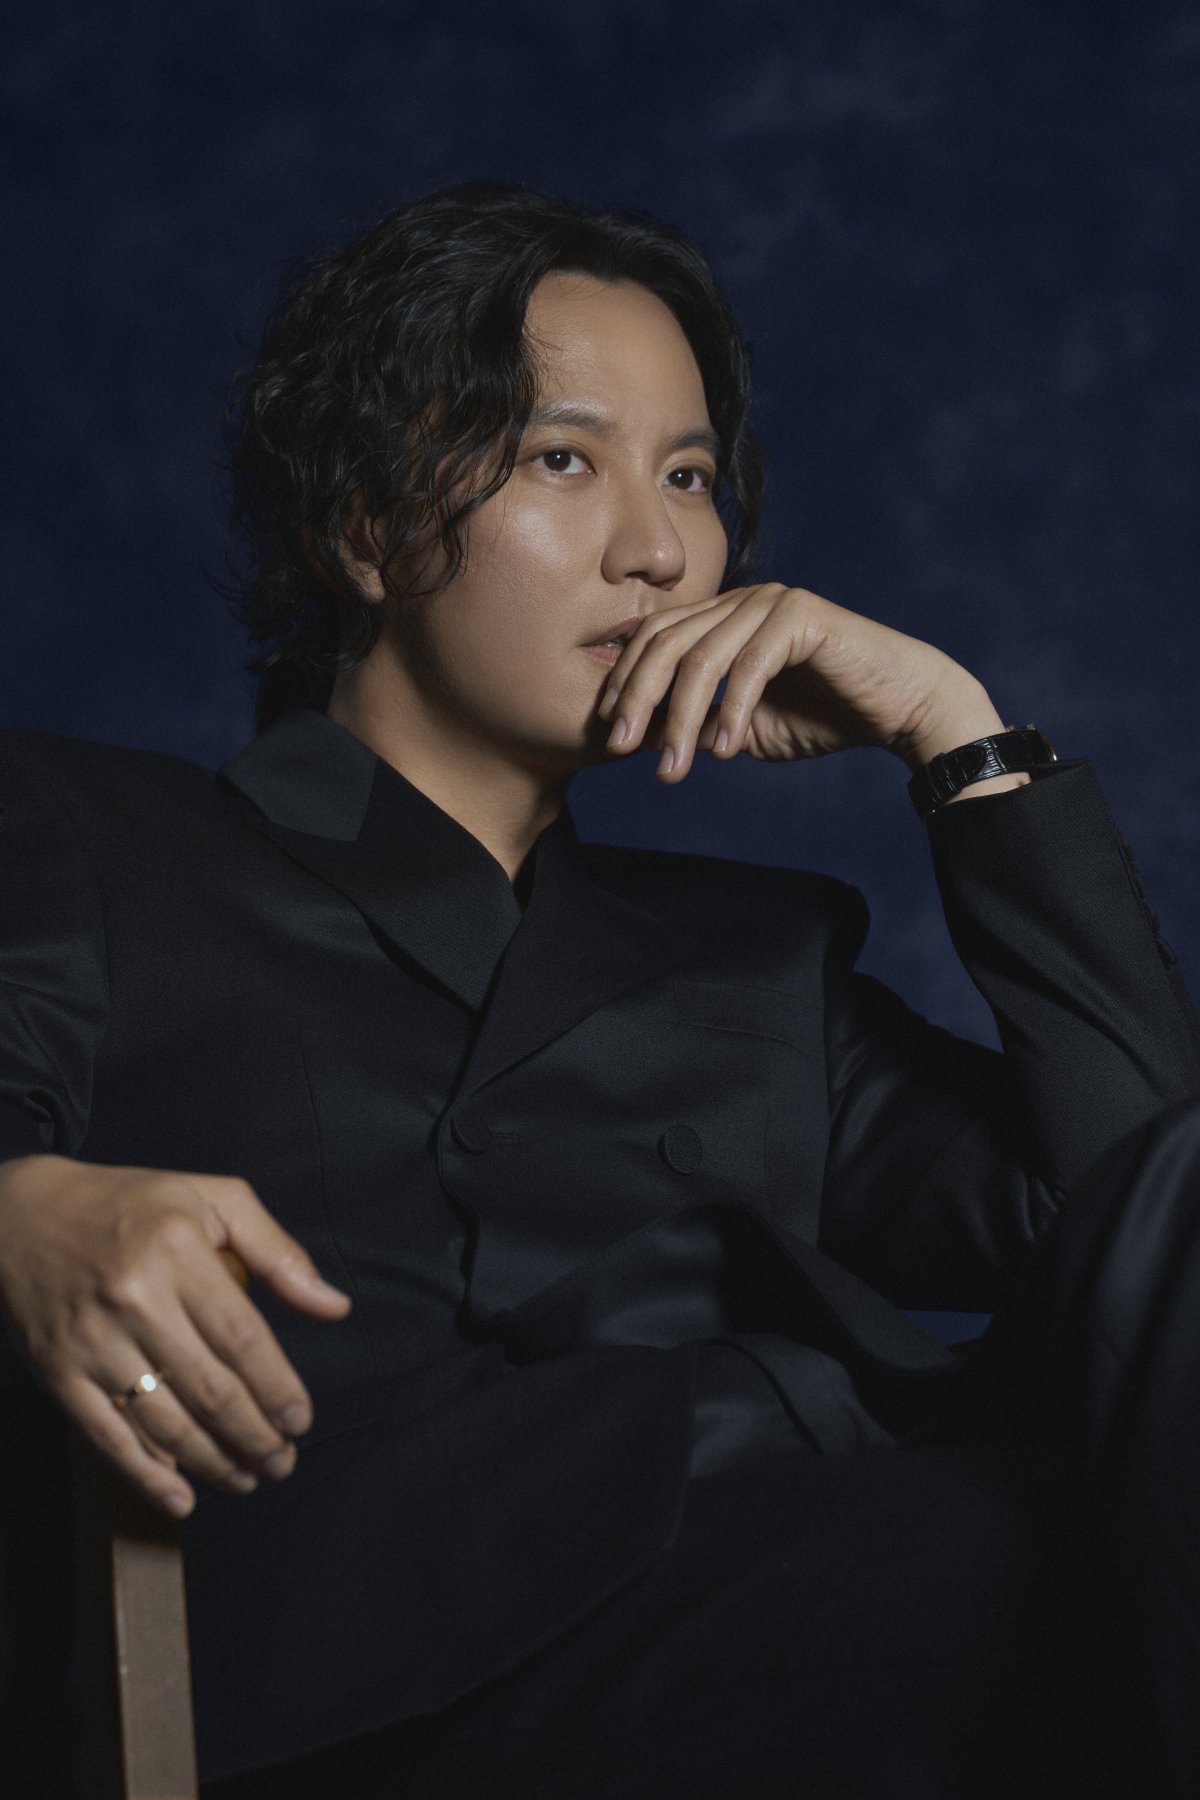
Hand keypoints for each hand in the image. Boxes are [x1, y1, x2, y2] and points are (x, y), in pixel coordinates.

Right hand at [0, 1155, 350, 1516]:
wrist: (21, 1215)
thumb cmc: (132, 1205)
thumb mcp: (211, 1199)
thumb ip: (278, 1252)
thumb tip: (336, 1306)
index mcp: (176, 1249)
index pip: (242, 1337)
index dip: (278, 1387)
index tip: (301, 1420)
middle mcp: (133, 1296)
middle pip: (209, 1387)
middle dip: (255, 1435)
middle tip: (283, 1460)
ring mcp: (91, 1339)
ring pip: (164, 1420)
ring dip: (214, 1461)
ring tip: (247, 1478)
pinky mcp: (58, 1371)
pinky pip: (107, 1436)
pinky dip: (146, 1476)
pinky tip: (183, 1497)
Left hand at [598, 583, 1010, 782]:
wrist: (900, 709)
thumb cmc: (825, 716)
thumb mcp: (743, 727)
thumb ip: (697, 723)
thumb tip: (640, 736)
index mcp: (722, 618)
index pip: (655, 638)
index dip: (625, 681)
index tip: (608, 732)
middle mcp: (742, 600)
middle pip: (667, 641)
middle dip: (638, 698)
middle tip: (621, 748)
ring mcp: (771, 601)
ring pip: (703, 658)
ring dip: (682, 719)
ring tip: (673, 769)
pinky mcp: (801, 615)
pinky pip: (750, 665)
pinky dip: (732, 710)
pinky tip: (724, 750)